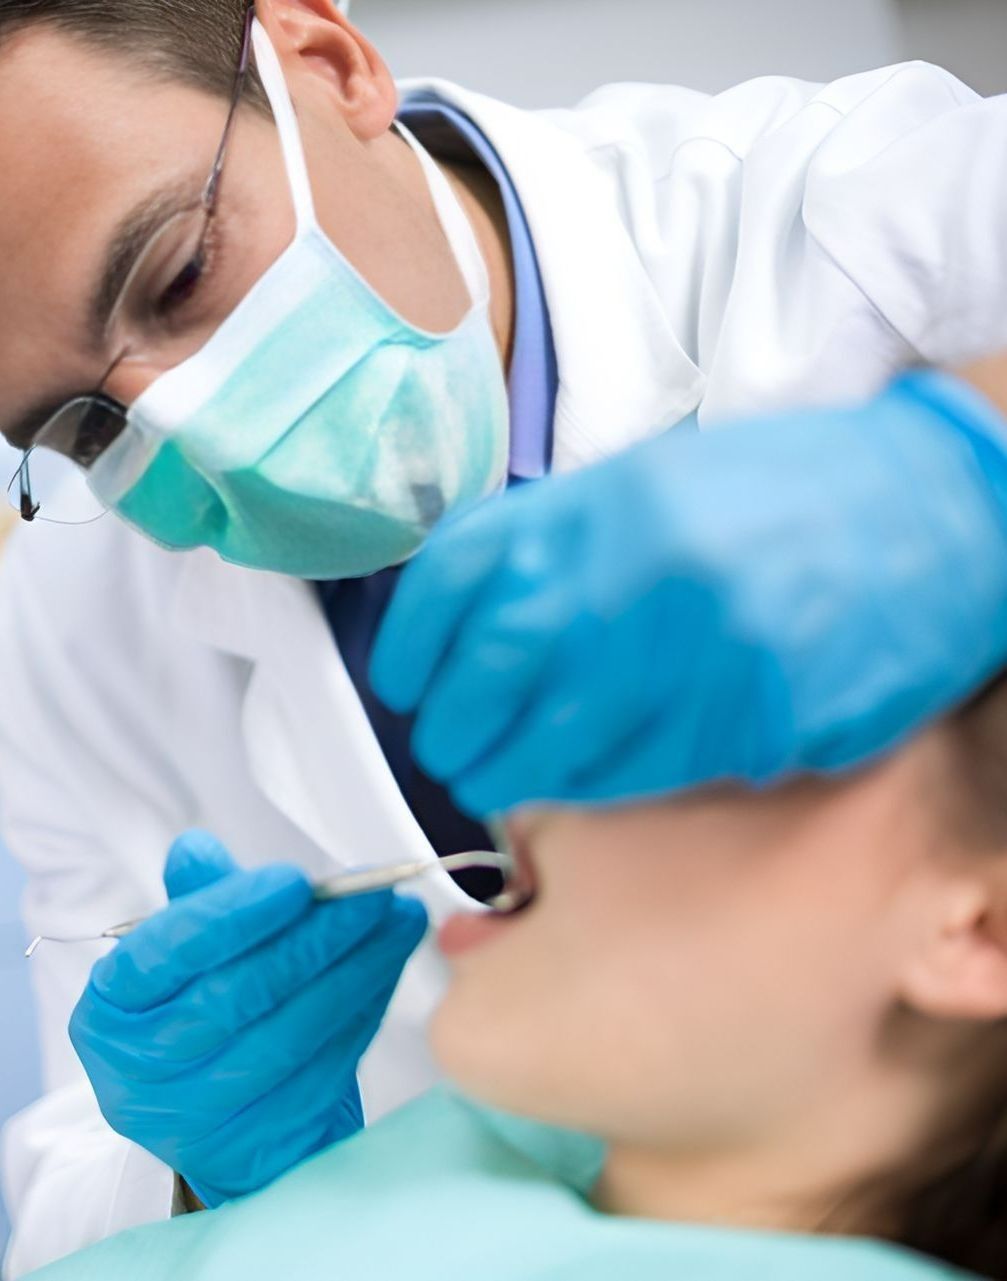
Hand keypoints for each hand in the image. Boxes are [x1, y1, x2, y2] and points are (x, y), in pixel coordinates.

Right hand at [70, 832, 426, 1206]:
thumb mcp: (188, 953)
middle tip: (374, 894)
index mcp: (113, 1008)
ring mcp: (198, 1119)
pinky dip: (364, 1012)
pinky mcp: (257, 1146)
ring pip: (289, 1035)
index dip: (232, 914)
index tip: (296, 880)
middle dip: (315, 938)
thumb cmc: (201, 1006)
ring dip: (356, 971)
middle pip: (237, 996)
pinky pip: (324, 1069)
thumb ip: (199, 901)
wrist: (222, 1114)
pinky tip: (389, 968)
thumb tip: (196, 851)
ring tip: (401, 920)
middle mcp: (141, 1072)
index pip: (167, 954)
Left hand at [372, 371, 1006, 812]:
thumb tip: (467, 621)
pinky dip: (597, 790)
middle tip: (453, 752)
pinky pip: (643, 778)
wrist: (931, 510)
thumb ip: (556, 543)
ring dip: (512, 779)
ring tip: (504, 780)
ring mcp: (698, 649)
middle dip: (453, 735)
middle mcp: (635, 572)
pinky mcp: (756, 717)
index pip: (450, 586)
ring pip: (557, 750)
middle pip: (486, 682)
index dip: (407, 651)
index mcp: (597, 503)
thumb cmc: (785, 496)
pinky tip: (588, 780)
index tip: (406, 684)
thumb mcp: (650, 483)